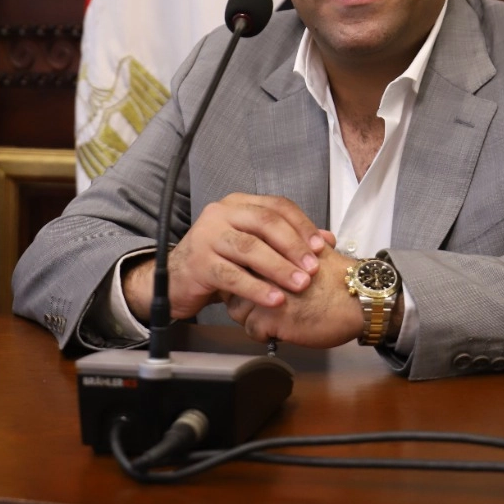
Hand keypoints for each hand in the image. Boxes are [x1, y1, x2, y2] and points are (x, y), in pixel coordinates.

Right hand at [122, 193, 335, 322]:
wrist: (176, 280)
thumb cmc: (220, 261)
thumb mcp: (253, 245)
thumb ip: (286, 239)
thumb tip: (327, 239)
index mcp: (238, 204)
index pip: (276, 206)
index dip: (302, 225)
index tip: (321, 246)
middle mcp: (221, 214)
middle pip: (264, 223)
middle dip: (293, 245)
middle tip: (313, 267)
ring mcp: (207, 237)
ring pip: (249, 249)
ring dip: (279, 267)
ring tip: (300, 284)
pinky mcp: (198, 264)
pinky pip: (233, 276)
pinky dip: (257, 288)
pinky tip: (275, 299)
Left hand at [229, 246, 364, 348]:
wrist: (358, 300)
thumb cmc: (340, 280)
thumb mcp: (316, 252)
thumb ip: (298, 246)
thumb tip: (297, 238)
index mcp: (274, 249)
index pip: (241, 262)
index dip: (247, 277)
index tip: (256, 285)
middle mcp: (265, 267)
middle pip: (234, 286)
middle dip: (245, 298)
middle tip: (263, 305)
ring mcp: (265, 291)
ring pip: (237, 310)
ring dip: (252, 318)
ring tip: (274, 319)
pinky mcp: (271, 316)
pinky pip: (252, 330)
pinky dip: (265, 334)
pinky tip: (283, 329)